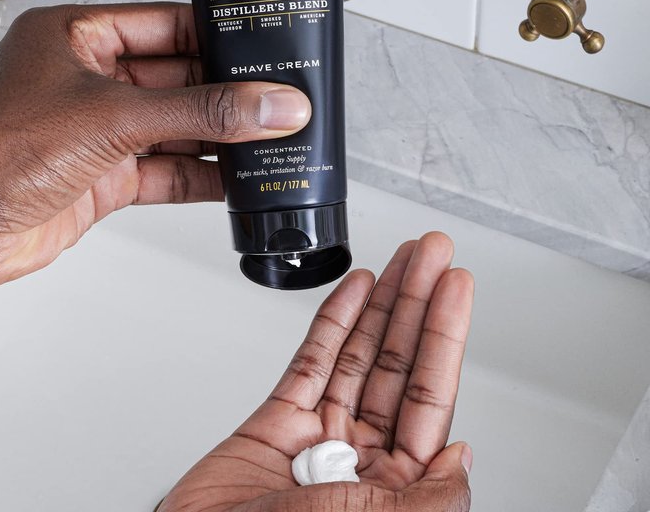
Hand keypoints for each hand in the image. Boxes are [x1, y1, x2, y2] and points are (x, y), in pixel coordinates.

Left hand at [0, 3, 309, 303]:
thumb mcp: (116, 116)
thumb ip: (203, 112)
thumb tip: (271, 106)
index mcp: (80, 37)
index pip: (167, 24)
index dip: (218, 32)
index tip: (266, 40)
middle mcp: (91, 81)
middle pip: (180, 79)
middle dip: (230, 91)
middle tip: (283, 96)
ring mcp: (100, 131)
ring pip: (178, 127)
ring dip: (223, 136)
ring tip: (276, 137)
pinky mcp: (105, 176)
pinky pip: (168, 170)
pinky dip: (204, 176)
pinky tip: (241, 179)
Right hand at [161, 232, 473, 511]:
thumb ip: (430, 496)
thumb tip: (462, 455)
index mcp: (394, 485)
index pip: (430, 394)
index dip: (445, 334)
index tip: (456, 288)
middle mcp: (362, 454)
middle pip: (398, 361)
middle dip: (417, 302)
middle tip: (432, 254)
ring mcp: (321, 434)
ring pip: (359, 351)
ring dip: (382, 301)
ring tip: (402, 260)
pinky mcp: (279, 421)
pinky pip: (312, 361)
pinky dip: (333, 320)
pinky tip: (355, 291)